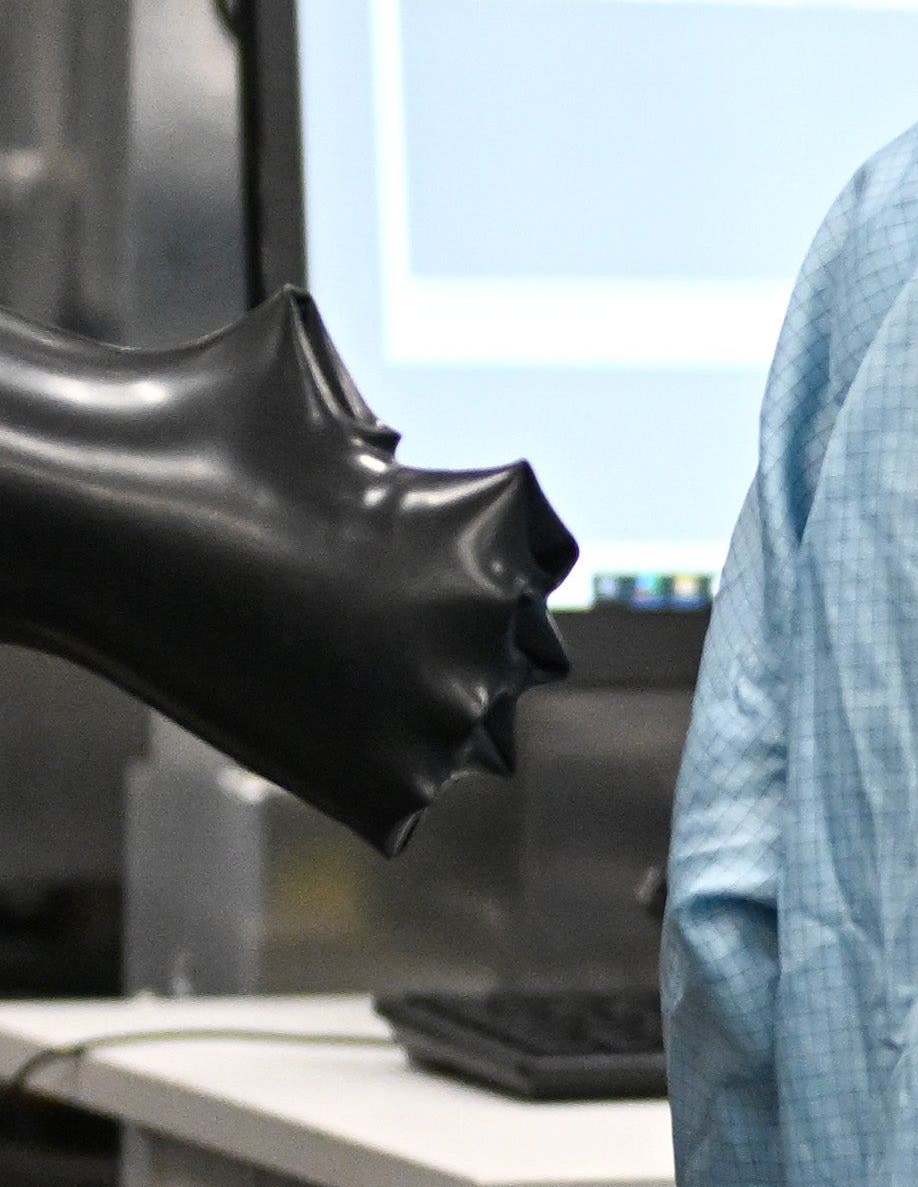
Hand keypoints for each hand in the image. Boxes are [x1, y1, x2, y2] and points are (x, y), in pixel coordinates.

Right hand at [0, 294, 574, 848]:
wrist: (108, 517)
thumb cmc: (204, 429)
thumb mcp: (323, 396)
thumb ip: (387, 430)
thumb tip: (391, 439)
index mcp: (503, 533)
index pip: (540, 565)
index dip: (473, 564)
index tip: (410, 566)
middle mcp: (497, 624)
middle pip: (516, 657)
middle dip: (452, 640)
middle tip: (361, 624)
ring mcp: (449, 710)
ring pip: (470, 729)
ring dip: (417, 710)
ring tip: (331, 670)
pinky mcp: (399, 779)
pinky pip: (409, 790)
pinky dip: (366, 767)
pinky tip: (308, 718)